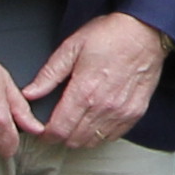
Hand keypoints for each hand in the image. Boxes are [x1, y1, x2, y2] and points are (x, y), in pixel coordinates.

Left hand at [23, 11, 172, 153]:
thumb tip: (29, 93)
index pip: (59, 129)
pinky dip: (100, 134)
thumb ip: (49, 74)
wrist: (145, 32)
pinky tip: (95, 121)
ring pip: (93, 142)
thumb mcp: (72, 47)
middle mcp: (103, 106)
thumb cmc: (109, 35)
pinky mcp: (134, 113)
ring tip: (76, 124)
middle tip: (58, 126)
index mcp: (83, 91)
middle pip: (74, 140)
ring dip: (80, 137)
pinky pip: (112, 137)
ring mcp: (120, 112)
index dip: (46, 135)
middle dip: (61, 136)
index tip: (44, 131)